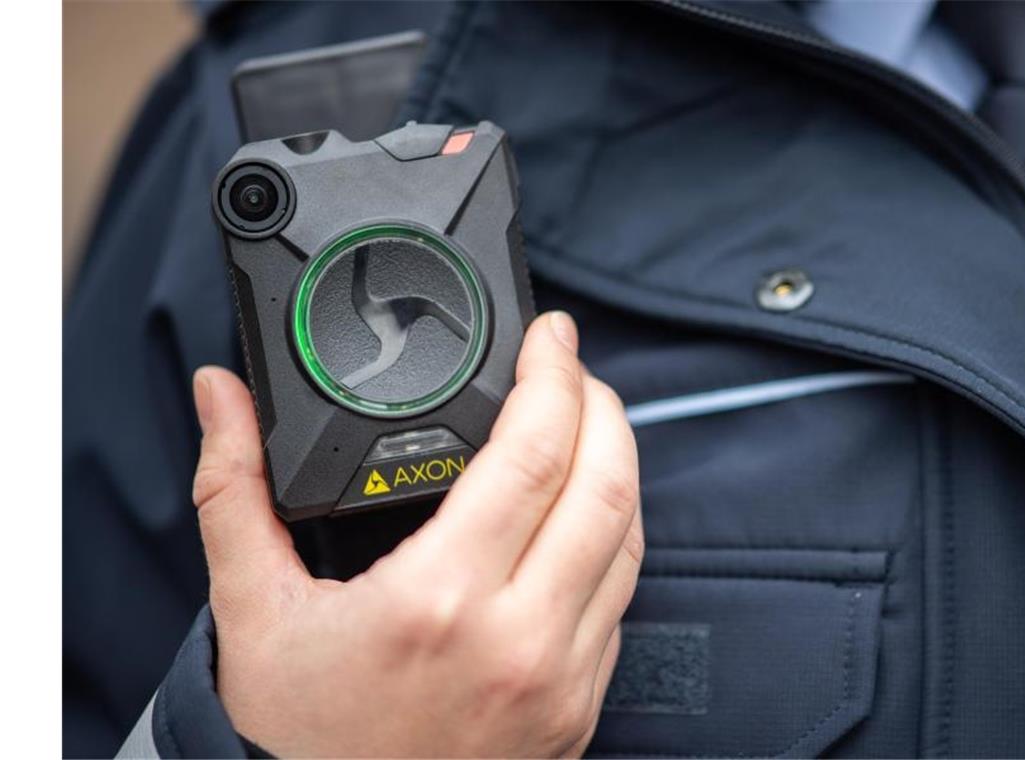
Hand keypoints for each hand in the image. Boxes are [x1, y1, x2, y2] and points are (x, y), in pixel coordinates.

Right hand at [191, 312, 642, 757]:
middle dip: (603, 407)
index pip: (535, 454)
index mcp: (439, 601)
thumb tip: (221, 397)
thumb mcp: (251, 610)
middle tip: (572, 370)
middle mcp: (519, 640)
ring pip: (629, 541)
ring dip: (616, 468)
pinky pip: (621, 599)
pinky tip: (578, 514)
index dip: (554, 375)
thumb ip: (235, 490)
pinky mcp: (578, 707)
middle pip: (608, 486)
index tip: (552, 336)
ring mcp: (562, 680)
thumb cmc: (294, 736)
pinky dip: (611, 537)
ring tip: (581, 427)